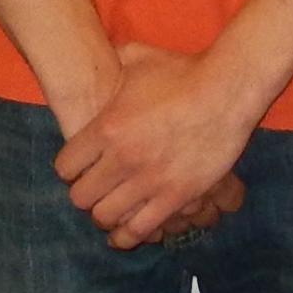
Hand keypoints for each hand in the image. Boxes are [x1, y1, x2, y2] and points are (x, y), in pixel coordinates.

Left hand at [55, 42, 267, 248]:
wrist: (227, 89)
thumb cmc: (182, 71)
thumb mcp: (136, 57)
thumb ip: (110, 60)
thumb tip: (100, 56)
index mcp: (107, 128)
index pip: (66, 167)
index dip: (69, 170)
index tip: (78, 169)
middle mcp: (123, 158)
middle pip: (81, 197)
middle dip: (84, 195)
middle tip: (95, 190)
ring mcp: (150, 180)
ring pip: (106, 217)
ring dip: (105, 216)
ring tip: (110, 211)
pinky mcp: (176, 196)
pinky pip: (140, 229)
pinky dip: (128, 236)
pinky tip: (124, 235)